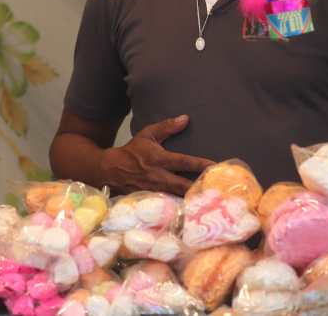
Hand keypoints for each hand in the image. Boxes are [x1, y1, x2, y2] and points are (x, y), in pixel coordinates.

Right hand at [99, 115, 214, 195]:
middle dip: (199, 188)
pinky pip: (169, 205)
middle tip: (216, 190)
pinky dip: (180, 206)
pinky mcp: (151, 200)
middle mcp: (158, 176)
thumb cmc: (132, 151)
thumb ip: (167, 126)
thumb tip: (186, 118)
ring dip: (192, 199)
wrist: (111, 170)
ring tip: (210, 201)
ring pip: (177, 197)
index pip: (183, 162)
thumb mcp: (148, 134)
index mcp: (159, 159)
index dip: (199, 164)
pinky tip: (193, 208)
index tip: (214, 166)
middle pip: (183, 185)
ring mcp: (154, 190)